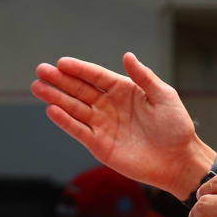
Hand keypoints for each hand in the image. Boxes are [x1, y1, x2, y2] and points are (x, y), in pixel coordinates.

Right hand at [32, 53, 212, 198]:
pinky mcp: (100, 145)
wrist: (179, 160)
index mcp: (124, 90)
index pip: (96, 76)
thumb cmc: (176, 127)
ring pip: (74, 108)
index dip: (79, 69)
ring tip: (37, 87)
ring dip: (56, 98)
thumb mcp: (164, 96)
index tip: (61, 62)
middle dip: (59, 80)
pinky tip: (51, 110)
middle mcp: (109, 106)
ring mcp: (103, 125)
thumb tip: (127, 56)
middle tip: (40, 71)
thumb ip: (144, 77)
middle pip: (79, 90)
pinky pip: (79, 131)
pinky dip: (65, 121)